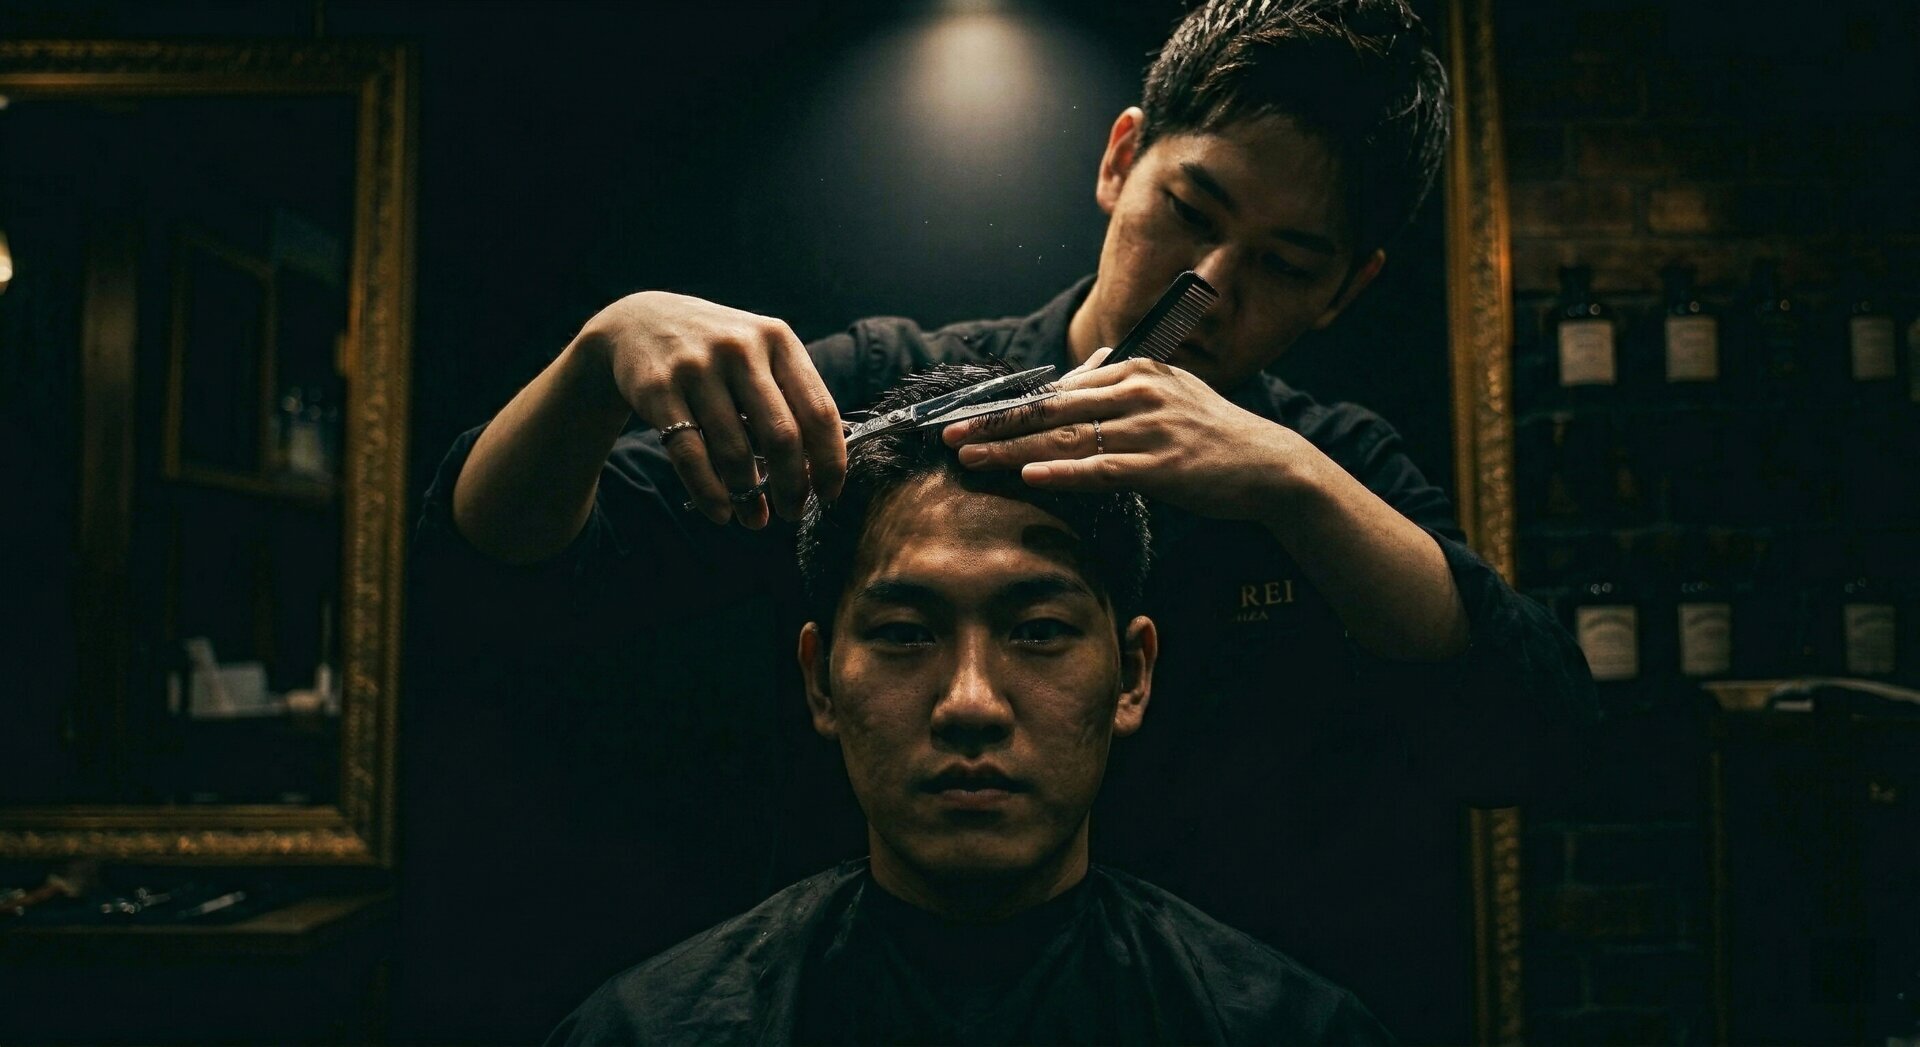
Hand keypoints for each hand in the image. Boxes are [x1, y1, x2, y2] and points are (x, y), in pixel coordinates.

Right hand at [579, 291, 845, 526]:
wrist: (640, 322)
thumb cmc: (718, 355)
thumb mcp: (759, 355)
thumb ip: (790, 400)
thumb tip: (818, 473)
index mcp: (778, 340)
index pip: (820, 411)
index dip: (830, 461)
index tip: (829, 494)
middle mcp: (741, 349)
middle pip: (782, 436)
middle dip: (792, 486)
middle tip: (792, 513)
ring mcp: (697, 367)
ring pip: (735, 452)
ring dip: (749, 497)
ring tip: (755, 517)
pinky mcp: (659, 389)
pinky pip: (690, 456)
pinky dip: (709, 493)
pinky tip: (721, 513)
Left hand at [940, 351, 1302, 520]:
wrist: (1267, 466)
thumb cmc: (1210, 434)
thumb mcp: (1168, 394)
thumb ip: (1119, 391)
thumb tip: (1071, 389)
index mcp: (1134, 371)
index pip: (1056, 389)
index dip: (1007, 404)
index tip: (968, 416)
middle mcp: (1138, 392)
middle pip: (1049, 409)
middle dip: (994, 423)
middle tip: (950, 435)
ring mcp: (1148, 429)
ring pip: (1065, 440)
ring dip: (1012, 450)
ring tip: (971, 459)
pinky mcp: (1160, 466)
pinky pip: (1100, 469)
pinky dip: (1062, 473)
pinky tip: (1028, 477)